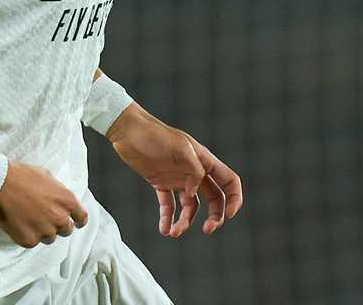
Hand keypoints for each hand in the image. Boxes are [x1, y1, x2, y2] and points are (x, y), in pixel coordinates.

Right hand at [0, 162, 87, 247]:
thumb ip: (58, 193)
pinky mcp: (29, 240)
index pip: (82, 218)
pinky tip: (20, 224)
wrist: (0, 183)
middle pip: (67, 230)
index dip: (78, 220)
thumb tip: (60, 200)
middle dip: (59, 225)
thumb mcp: (48, 177)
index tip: (74, 222)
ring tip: (30, 219)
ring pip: (50, 238)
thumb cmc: (22, 176)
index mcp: (67, 200)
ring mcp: (45, 231)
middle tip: (45, 218)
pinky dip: (28, 235)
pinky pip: (33, 242)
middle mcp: (60, 218)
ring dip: (43, 231)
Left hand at [107, 107, 242, 236]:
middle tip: (208, 230)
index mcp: (203, 160)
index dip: (235, 198)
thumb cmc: (154, 135)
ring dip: (186, 222)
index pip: (228, 180)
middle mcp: (193, 171)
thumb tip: (194, 192)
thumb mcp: (179, 148)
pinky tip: (164, 229)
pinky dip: (168, 218)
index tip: (230, 215)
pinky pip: (169, 205)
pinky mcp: (160, 182)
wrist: (128, 130)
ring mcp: (177, 178)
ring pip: (191, 206)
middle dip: (214, 216)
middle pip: (214, 198)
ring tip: (174, 232)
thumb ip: (193, 169)